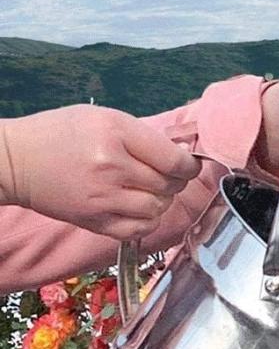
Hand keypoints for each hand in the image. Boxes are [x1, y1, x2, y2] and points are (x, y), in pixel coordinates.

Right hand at [0, 104, 200, 239]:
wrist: (18, 161)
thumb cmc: (61, 134)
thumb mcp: (103, 119)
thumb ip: (143, 137)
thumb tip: (182, 156)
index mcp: (115, 134)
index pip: (174, 160)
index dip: (189, 166)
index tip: (188, 165)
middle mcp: (111, 167)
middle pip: (169, 185)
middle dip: (174, 181)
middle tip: (164, 175)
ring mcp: (104, 198)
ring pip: (158, 208)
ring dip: (161, 201)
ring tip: (148, 190)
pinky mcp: (97, 222)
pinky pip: (140, 229)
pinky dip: (148, 221)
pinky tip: (139, 209)